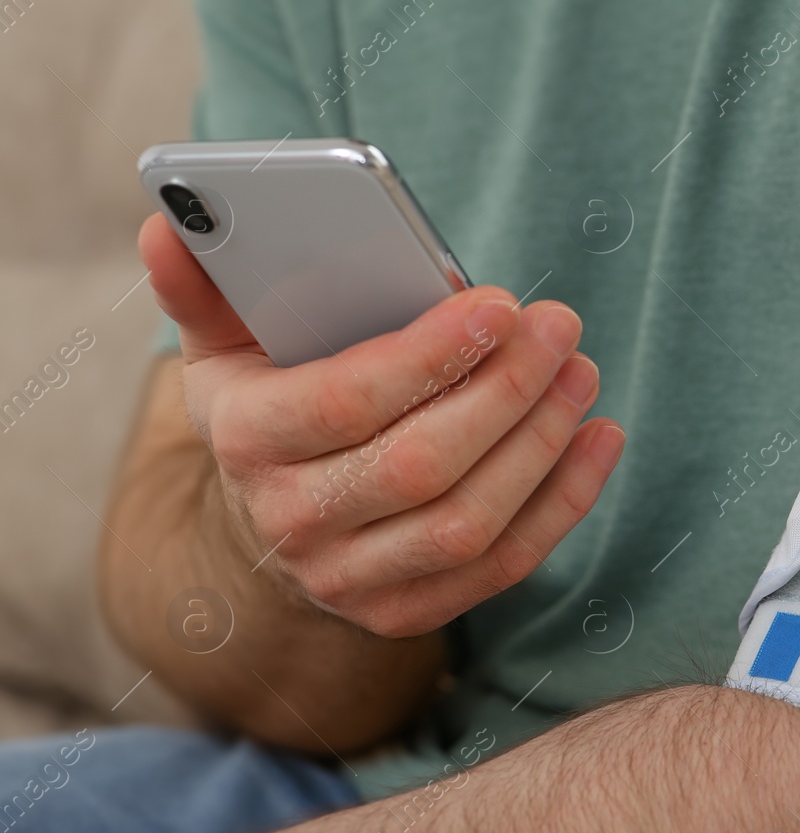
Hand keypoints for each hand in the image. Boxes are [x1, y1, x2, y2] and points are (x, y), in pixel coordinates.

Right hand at [138, 214, 624, 637]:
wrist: (279, 511)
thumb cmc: (274, 396)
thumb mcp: (230, 338)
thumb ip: (208, 281)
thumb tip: (167, 220)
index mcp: (245, 439)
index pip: (347, 401)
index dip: (431, 356)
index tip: (501, 305)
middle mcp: (291, 521)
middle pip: (421, 464)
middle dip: (505, 392)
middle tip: (559, 329)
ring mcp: (349, 579)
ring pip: (468, 520)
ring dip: (542, 444)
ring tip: (582, 372)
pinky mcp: (406, 612)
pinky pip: (502, 564)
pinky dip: (563, 501)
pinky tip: (598, 438)